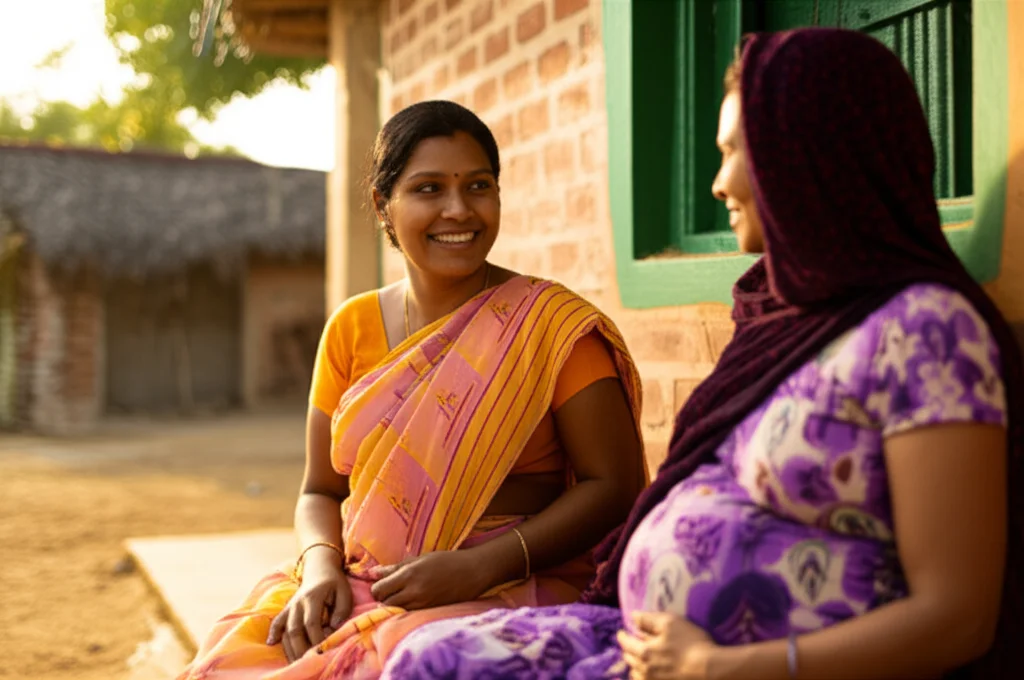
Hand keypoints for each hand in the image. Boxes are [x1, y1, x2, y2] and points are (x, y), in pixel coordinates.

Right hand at [266, 562, 352, 662]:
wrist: (320, 568)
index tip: (324, 648)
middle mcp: (298, 603)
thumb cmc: (334, 583)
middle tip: (308, 661)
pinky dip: (273, 632)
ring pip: (285, 629)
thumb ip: (342, 609)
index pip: (311, 622)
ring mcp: (290, 606)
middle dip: (301, 648)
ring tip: (295, 661)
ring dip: (289, 647)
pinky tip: (271, 643)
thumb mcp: (344, 591)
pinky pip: (277, 622)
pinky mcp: (287, 609)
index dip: (316, 638)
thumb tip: (334, 627)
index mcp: (312, 597)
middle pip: (295, 629)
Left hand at [369, 550, 488, 609]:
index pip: (379, 589)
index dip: (377, 587)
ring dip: (394, 605)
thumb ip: (394, 568)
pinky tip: (413, 602)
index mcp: (409, 575)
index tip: (383, 584)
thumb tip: (371, 573)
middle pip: (384, 602)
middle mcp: (414, 592)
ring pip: (395, 611)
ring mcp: (422, 605)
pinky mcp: (429, 612)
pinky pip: (409, 615)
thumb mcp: (419, 559)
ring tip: (403, 596)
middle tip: (392, 591)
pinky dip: (406, 610)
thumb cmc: (446, 561)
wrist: (472, 572)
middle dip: (383, 598)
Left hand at [617, 611, 716, 679]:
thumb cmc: (691, 644)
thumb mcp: (670, 623)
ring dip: (635, 666)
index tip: (622, 632)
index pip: (625, 643)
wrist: (711, 671)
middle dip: (628, 650)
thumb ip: (648, 619)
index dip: (622, 636)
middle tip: (631, 645)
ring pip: (636, 675)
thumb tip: (632, 617)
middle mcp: (645, 671)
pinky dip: (644, 678)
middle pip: (629, 660)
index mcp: (644, 652)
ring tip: (640, 662)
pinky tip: (650, 674)